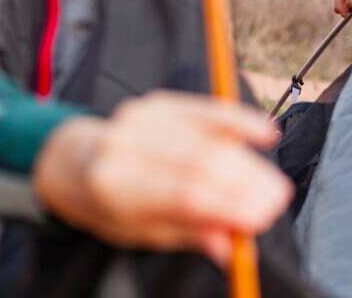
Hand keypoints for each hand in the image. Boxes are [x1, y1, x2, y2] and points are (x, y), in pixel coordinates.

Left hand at [32, 91, 290, 265]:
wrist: (74, 161)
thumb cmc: (112, 204)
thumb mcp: (141, 231)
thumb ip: (188, 232)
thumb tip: (232, 247)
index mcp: (114, 186)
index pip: (180, 194)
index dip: (225, 204)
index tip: (260, 218)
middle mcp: (124, 146)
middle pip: (198, 162)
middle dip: (244, 183)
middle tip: (277, 202)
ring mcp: (140, 120)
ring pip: (206, 138)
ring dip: (246, 162)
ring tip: (274, 187)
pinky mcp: (157, 103)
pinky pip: (204, 110)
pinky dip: (237, 121)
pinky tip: (265, 134)